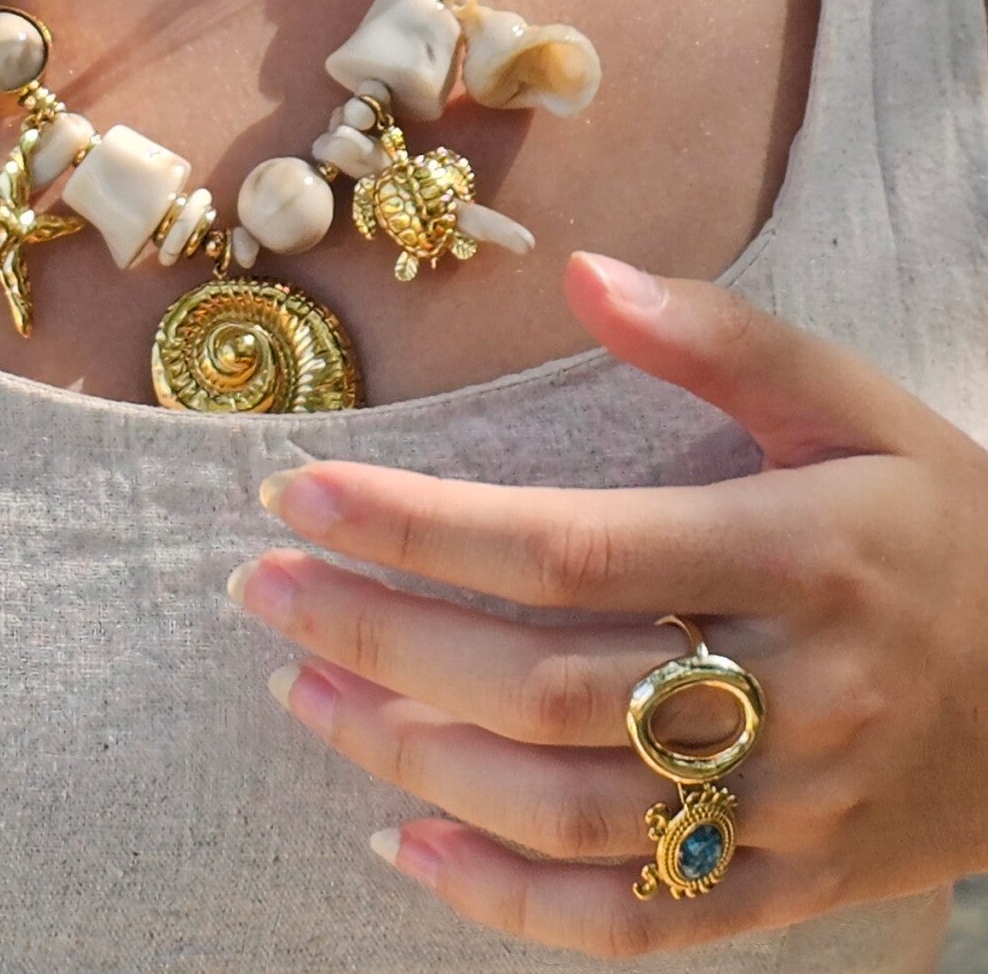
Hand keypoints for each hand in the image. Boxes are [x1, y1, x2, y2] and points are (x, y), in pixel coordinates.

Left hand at [226, 252, 987, 953]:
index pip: (571, 550)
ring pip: (568, 814)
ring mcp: (790, 812)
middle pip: (544, 687)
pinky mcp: (790, 895)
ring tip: (302, 686)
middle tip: (261, 586)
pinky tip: (404, 845)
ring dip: (413, 759)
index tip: (296, 493)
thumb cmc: (945, 524)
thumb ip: (722, 337)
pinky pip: (631, 928)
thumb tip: (586, 272)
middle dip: (382, 636)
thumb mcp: (858, 403)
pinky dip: (505, 905)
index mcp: (801, 553)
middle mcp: (792, 695)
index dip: (421, 527)